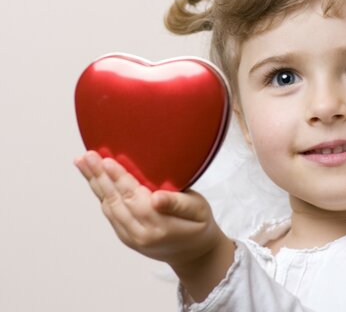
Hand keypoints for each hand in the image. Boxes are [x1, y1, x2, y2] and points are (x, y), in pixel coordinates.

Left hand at [73, 150, 225, 267]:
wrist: (193, 253)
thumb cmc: (198, 224)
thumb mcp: (199, 210)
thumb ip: (178, 204)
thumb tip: (156, 198)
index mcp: (160, 226)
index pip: (134, 198)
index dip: (119, 178)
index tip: (106, 161)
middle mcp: (140, 234)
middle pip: (116, 201)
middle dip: (99, 176)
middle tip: (86, 156)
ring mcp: (130, 237)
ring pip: (108, 206)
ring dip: (95, 183)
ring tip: (83, 162)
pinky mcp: (125, 236)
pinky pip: (110, 212)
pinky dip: (100, 193)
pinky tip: (94, 178)